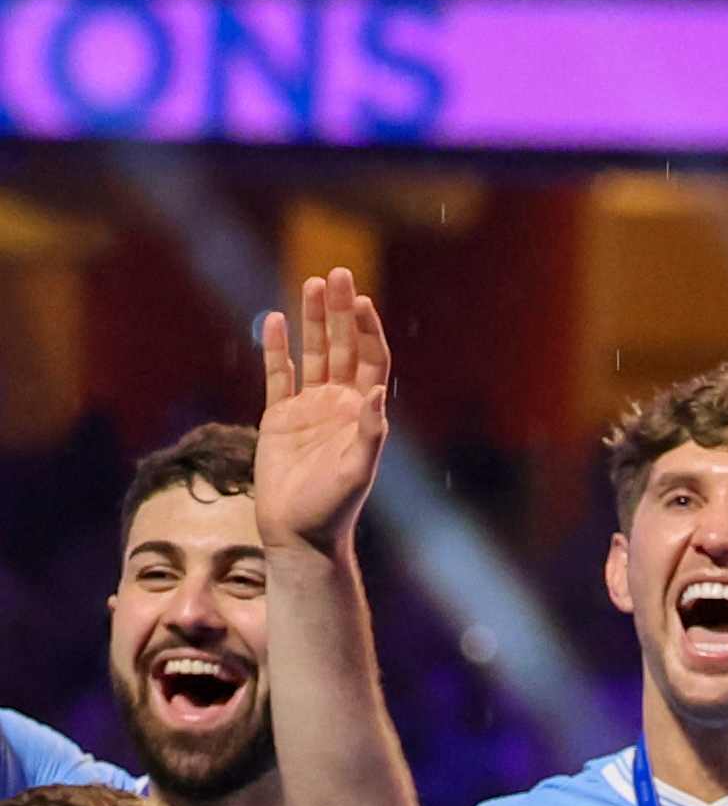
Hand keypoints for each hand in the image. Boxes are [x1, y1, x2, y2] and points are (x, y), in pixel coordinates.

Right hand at [249, 270, 395, 548]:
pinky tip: (275, 320)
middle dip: (339, 312)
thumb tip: (375, 394)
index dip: (367, 330)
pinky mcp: (278, 417)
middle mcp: (338, 404)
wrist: (298, 533)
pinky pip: (277, 375)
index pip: (370, 360)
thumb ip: (369, 433)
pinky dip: (276, 348)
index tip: (361, 300)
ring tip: (311, 283)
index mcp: (362, 413)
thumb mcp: (357, 472)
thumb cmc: (333, 508)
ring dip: (311, 320)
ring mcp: (308, 407)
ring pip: (311, 354)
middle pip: (342, 347)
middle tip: (337, 273)